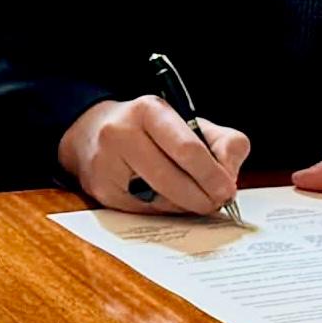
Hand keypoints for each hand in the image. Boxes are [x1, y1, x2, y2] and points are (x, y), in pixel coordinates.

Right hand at [61, 94, 249, 217]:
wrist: (92, 135)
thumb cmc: (150, 130)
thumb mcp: (189, 123)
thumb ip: (222, 143)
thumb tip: (229, 177)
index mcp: (149, 110)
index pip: (188, 149)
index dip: (213, 174)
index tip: (228, 189)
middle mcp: (121, 134)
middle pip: (173, 179)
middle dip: (203, 197)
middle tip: (217, 202)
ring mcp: (107, 165)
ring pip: (160, 200)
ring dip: (186, 206)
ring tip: (195, 198)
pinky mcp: (102, 191)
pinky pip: (145, 212)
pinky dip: (165, 210)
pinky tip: (168, 199)